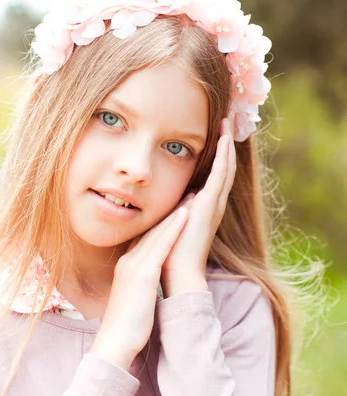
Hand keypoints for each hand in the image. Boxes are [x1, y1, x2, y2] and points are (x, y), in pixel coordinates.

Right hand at [90, 195, 193, 369]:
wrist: (115, 340)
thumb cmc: (125, 324)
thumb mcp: (132, 297)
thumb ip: (138, 284)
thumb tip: (147, 282)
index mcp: (125, 266)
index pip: (143, 238)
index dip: (159, 223)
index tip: (173, 209)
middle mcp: (128, 261)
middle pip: (150, 230)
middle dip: (167, 212)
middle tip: (183, 194)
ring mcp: (134, 266)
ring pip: (156, 233)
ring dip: (173, 213)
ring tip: (189, 197)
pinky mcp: (143, 273)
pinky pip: (160, 245)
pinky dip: (172, 228)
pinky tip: (184, 215)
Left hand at [160, 118, 236, 297]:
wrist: (178, 272)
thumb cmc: (169, 253)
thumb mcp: (169, 223)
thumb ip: (171, 210)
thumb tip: (169, 199)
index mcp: (203, 208)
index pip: (213, 176)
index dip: (216, 155)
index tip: (213, 135)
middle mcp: (213, 204)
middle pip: (224, 167)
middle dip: (225, 144)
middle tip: (226, 121)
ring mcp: (214, 204)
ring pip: (226, 167)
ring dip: (227, 144)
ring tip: (228, 122)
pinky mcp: (211, 205)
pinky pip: (221, 174)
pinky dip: (224, 155)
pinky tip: (225, 138)